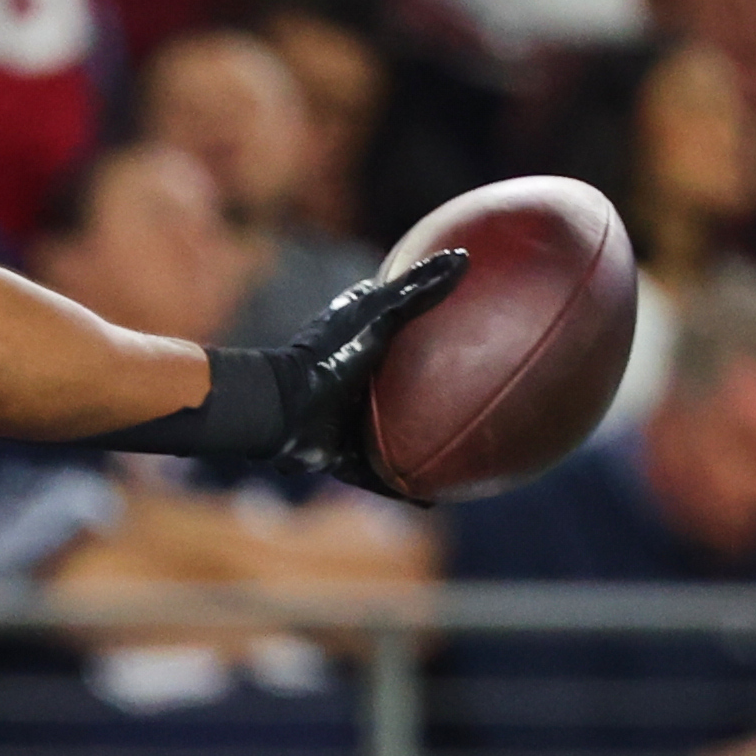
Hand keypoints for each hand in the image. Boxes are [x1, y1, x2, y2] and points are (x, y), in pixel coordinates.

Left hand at [224, 245, 466, 495]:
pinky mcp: (343, 454)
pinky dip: (404, 488)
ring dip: (417, 442)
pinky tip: (435, 497)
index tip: (459, 316)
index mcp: (361, 340)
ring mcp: (349, 419)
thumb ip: (418, 290)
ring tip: (459, 450)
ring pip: (391, 433)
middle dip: (430, 386)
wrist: (282, 411)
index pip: (396, 322)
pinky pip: (379, 476)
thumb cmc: (329, 355)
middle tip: (472, 391)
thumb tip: (464, 257)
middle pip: (401, 383)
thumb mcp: (378, 315)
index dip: (423, 318)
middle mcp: (356, 379)